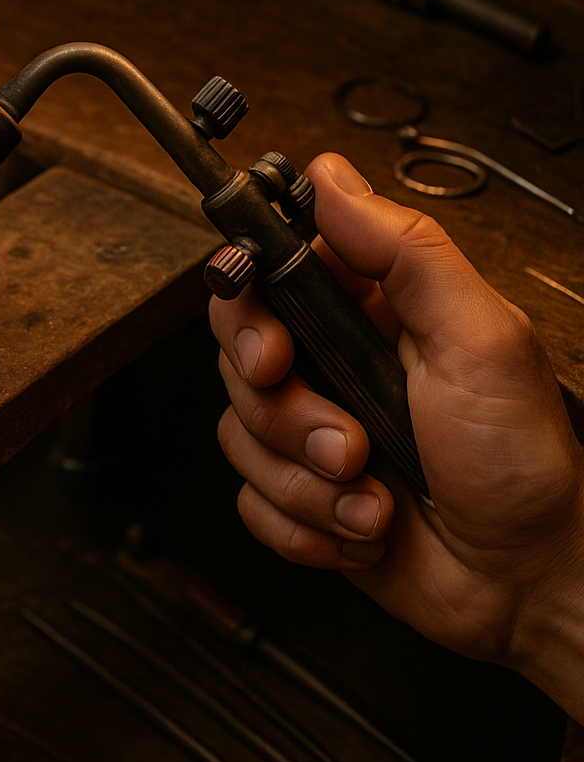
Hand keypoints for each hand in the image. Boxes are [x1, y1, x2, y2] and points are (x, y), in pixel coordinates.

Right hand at [210, 154, 583, 708]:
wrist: (525, 585)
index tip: (272, 345)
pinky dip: (305, 526)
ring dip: (309, 479)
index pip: (265, 272)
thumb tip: (332, 176)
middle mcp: (332, 364)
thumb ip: (405, 251)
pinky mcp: (299, 494)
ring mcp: (311, 431)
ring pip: (240, 434)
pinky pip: (250, 499)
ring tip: (374, 492)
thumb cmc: (523, 465)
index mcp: (368, 310)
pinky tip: (361, 528)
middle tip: (343, 436)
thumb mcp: (481, 339)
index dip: (246, 303)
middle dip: (285, 410)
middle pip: (236, 356)